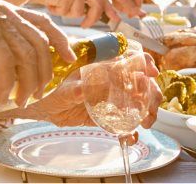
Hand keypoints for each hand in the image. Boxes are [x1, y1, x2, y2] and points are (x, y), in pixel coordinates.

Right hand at [0, 0, 76, 105]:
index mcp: (9, 9)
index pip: (44, 23)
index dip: (60, 40)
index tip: (69, 58)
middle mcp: (8, 12)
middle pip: (39, 45)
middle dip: (44, 73)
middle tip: (38, 93)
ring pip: (25, 54)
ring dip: (27, 82)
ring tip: (21, 100)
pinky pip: (4, 59)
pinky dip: (7, 80)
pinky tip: (3, 94)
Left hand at [3, 52, 162, 131]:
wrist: (44, 108)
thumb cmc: (51, 90)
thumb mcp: (61, 88)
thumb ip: (72, 89)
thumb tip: (82, 90)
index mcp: (102, 66)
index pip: (130, 58)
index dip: (144, 62)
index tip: (150, 72)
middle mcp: (111, 80)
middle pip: (141, 81)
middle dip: (151, 93)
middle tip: (150, 107)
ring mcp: (112, 98)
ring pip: (138, 101)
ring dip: (147, 111)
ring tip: (146, 123)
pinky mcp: (108, 115)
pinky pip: (124, 122)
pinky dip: (131, 130)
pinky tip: (130, 138)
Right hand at [13, 0, 119, 27]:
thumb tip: (97, 12)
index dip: (109, 8)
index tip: (115, 18)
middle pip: (98, 4)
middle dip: (92, 18)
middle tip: (85, 26)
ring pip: (79, 12)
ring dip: (67, 12)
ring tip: (57, 3)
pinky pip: (67, 12)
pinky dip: (58, 11)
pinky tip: (51, 2)